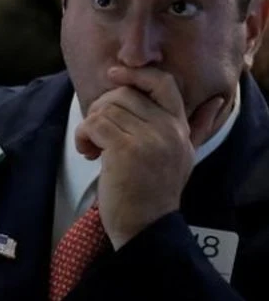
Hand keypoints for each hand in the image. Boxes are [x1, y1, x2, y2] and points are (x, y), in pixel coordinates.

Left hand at [74, 67, 224, 248]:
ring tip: (91, 147)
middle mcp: (167, 129)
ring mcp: (147, 138)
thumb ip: (196, 127)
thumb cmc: (155, 192)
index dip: (136, 74)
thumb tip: (217, 100)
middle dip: (101, 108)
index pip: (163, 83)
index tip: (113, 75)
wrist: (146, 226)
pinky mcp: (125, 149)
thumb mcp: (183, 155)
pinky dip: (83, 135)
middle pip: (124, 94)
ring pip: (105, 108)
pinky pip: (94, 124)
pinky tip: (87, 152)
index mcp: (179, 127)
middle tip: (95, 132)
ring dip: (89, 125)